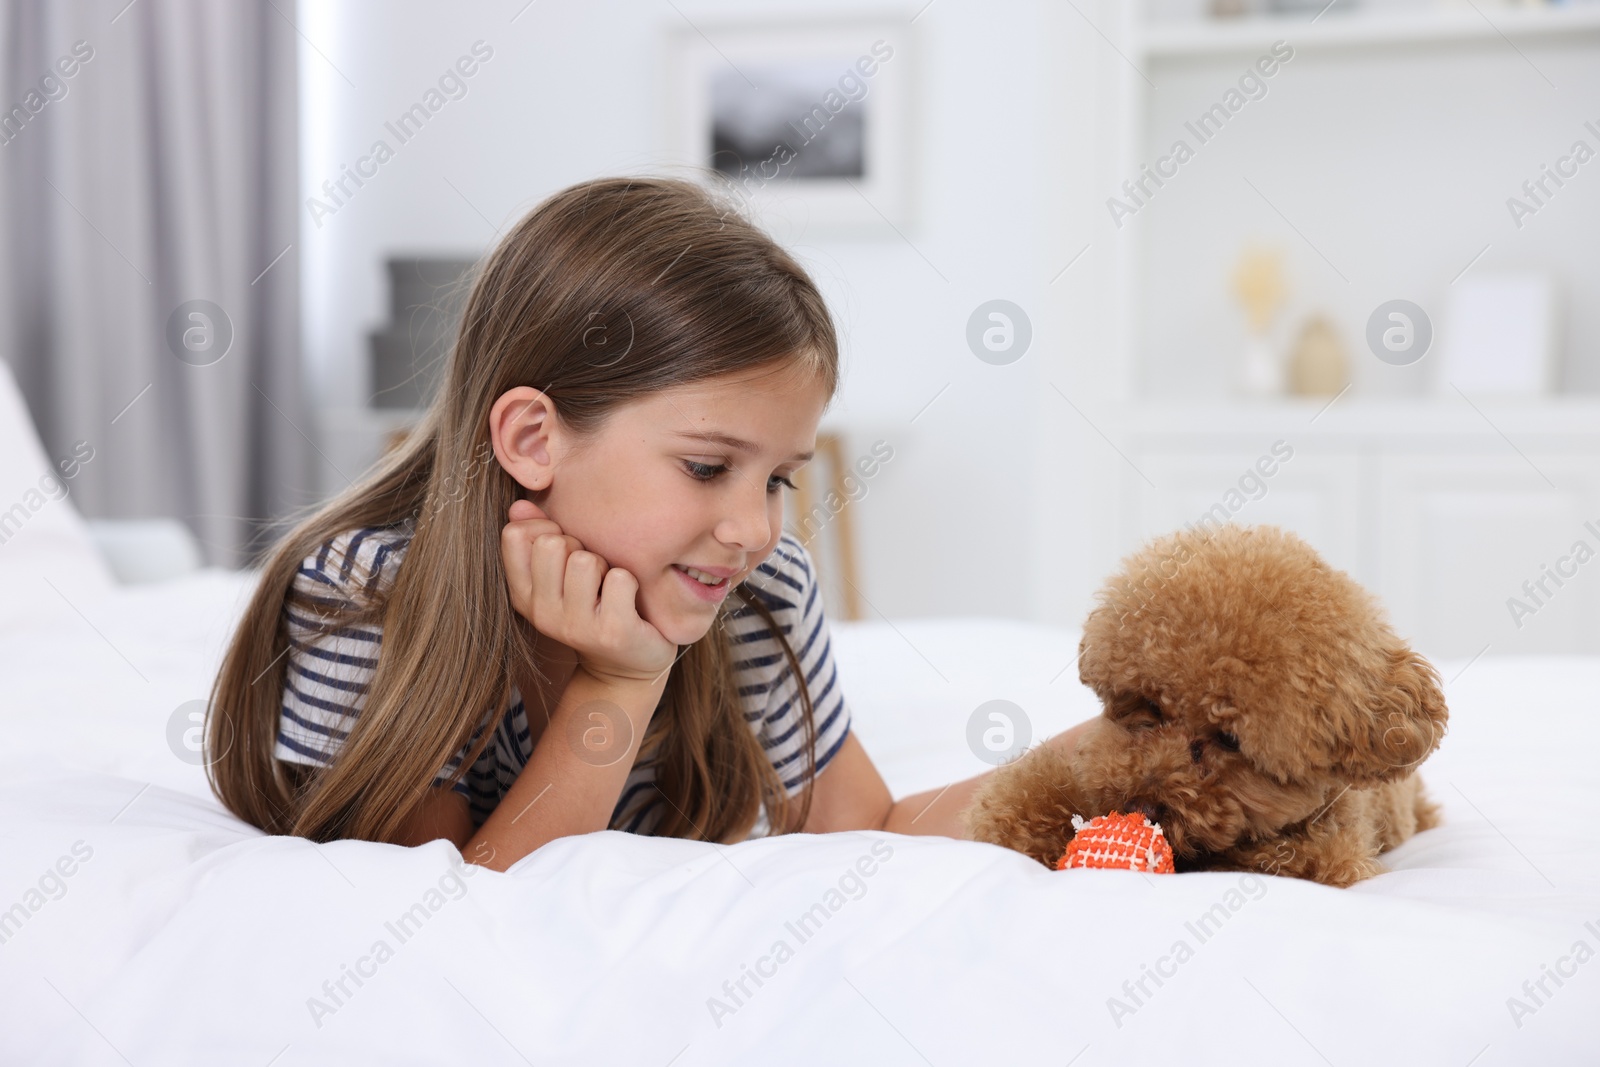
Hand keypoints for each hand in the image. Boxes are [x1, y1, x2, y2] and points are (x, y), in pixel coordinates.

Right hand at [501, 499, 677, 685]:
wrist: (626, 666)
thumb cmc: (594, 606)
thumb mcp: (558, 576)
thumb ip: (537, 537)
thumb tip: (519, 504)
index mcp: (522, 594)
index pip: (514, 535)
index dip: (544, 528)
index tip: (564, 548)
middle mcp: (541, 613)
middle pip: (551, 543)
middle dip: (578, 546)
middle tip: (591, 572)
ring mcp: (575, 626)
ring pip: (585, 560)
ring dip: (605, 566)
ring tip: (608, 588)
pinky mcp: (612, 632)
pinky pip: (619, 579)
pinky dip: (630, 582)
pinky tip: (629, 602)